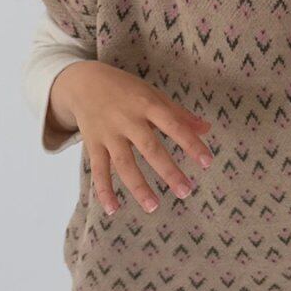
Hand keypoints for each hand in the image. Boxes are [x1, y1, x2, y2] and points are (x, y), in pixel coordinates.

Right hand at [50, 62, 214, 214]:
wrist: (84, 81)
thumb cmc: (126, 89)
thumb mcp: (152, 94)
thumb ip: (178, 114)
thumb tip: (206, 129)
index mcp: (147, 104)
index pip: (173, 125)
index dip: (190, 143)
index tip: (207, 162)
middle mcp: (128, 120)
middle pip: (150, 148)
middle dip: (168, 171)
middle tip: (186, 191)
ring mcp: (109, 133)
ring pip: (124, 163)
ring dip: (138, 186)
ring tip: (153, 207)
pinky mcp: (93, 144)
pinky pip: (99, 170)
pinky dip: (104, 190)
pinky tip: (113, 209)